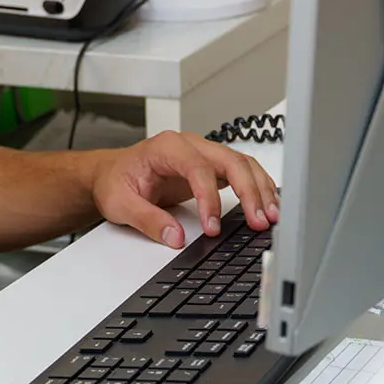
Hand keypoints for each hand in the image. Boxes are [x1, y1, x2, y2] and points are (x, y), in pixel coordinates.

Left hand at [89, 132, 279, 246]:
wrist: (112, 173)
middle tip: (260, 221)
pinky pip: (241, 171)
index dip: (210, 199)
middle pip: (230, 160)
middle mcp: (190, 145)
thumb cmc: (116, 181)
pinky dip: (258, 186)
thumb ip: (147, 220)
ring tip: (271, 217)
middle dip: (249, 191)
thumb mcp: (120, 203)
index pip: (198, 168)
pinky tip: (268, 204)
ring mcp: (203, 154)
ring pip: (242, 164)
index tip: (212, 228)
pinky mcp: (211, 167)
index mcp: (167, 147)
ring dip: (260, 189)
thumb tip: (175, 238)